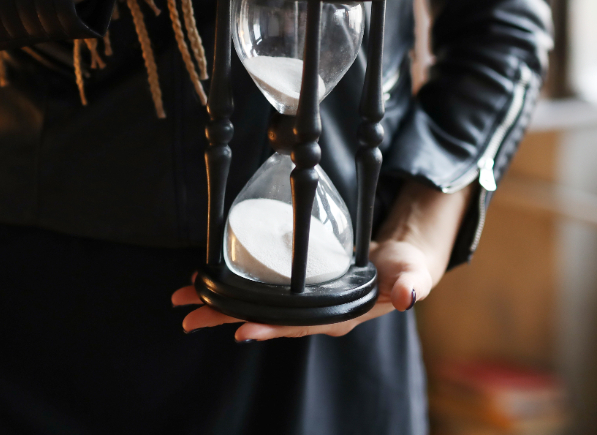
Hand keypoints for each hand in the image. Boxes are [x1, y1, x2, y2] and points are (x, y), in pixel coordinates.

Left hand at [171, 180, 469, 341]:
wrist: (397, 266)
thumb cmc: (403, 271)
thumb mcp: (411, 273)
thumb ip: (410, 283)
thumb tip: (409, 296)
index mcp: (336, 316)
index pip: (298, 325)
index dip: (271, 328)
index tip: (241, 330)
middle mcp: (313, 316)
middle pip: (264, 320)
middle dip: (226, 319)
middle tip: (189, 317)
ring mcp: (301, 304)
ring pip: (255, 308)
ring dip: (218, 305)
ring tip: (184, 301)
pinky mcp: (294, 288)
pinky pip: (258, 292)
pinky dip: (231, 288)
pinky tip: (207, 283)